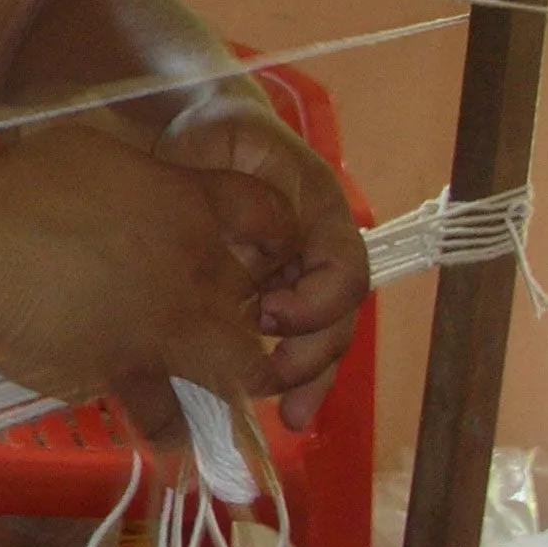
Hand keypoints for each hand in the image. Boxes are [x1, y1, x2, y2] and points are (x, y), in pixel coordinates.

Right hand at [0, 122, 292, 443]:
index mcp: (190, 203)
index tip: (267, 249)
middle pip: (261, 297)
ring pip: (241, 367)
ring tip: (229, 389)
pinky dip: (172, 429)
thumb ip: (141, 178)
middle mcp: (196, 267)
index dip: (278, 235)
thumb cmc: (18, 184)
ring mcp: (169, 325)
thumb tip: (142, 191)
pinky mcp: (129, 371)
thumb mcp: (93, 151)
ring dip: (239, 378)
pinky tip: (172, 437)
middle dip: (253, 311)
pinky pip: (168, 413)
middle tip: (234, 320)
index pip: (271, 215)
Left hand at [152, 95, 367, 429]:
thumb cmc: (220, 135)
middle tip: (276, 389)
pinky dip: (284, 375)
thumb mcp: (234, 138)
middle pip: (338, 317)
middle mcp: (320, 252)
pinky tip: (271, 408)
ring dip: (309, 380)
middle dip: (313, 360)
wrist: (203, 130)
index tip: (267, 315)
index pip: (344, 271)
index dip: (316, 303)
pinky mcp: (270, 294)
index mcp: (322, 215)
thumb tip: (264, 242)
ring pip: (321, 337)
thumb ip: (251, 180)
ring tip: (290, 416)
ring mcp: (299, 276)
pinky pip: (288, 340)